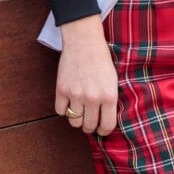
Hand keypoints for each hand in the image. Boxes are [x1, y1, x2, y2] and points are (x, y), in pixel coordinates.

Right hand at [55, 16, 118, 134]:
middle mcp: (92, 98)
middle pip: (88, 126)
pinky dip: (64, 109)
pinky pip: (60, 111)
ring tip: (79, 111)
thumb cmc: (101, 60)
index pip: (107, 126)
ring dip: (77, 119)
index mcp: (109, 96)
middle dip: (90, 127)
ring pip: (74, 122)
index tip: (102, 129)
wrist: (84, 42)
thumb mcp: (113, 80)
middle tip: (90, 121)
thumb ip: (110, 100)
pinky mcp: (61, 90)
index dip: (104, 131)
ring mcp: (75, 95)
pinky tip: (69, 102)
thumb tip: (106, 121)